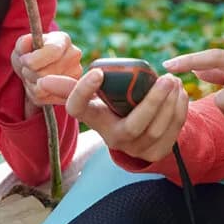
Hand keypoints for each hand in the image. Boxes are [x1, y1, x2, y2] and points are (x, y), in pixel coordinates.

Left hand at [10, 31, 82, 105]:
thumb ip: (23, 43)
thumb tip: (26, 41)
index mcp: (63, 40)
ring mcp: (74, 76)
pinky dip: (34, 94)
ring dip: (30, 84)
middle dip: (29, 72)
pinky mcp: (68, 93)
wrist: (35, 69)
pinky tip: (38, 85)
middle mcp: (74, 56)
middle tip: (28, 68)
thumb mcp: (22, 46)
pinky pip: (43, 99)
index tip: (23, 60)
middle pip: (44, 73)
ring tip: (33, 76)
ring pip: (42, 88)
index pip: (53, 52)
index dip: (33, 59)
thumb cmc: (30, 54)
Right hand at [39, 69, 187, 162]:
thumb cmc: (111, 110)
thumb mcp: (93, 101)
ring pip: (156, 130)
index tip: (97, 72)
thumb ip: (71, 88)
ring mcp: (137, 149)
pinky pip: (172, 133)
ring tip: (174, 82)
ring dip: (169, 105)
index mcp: (95, 120)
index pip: (80, 110)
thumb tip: (42, 79)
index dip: (84, 92)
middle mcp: (114, 139)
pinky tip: (181, 93)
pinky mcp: (158, 151)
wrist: (135, 136)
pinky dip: (179, 112)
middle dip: (152, 102)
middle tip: (164, 78)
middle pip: (132, 126)